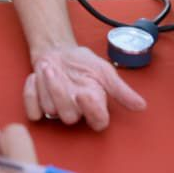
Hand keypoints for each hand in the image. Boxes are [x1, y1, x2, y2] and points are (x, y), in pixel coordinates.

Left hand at [22, 45, 145, 129]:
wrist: (58, 50)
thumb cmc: (82, 62)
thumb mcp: (104, 71)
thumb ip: (120, 90)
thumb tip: (142, 105)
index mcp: (94, 104)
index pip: (98, 121)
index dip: (91, 111)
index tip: (83, 92)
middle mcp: (76, 111)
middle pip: (69, 117)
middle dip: (59, 91)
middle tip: (55, 71)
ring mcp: (56, 110)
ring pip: (50, 109)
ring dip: (45, 85)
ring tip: (48, 67)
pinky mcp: (38, 107)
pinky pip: (33, 111)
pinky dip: (31, 92)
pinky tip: (35, 77)